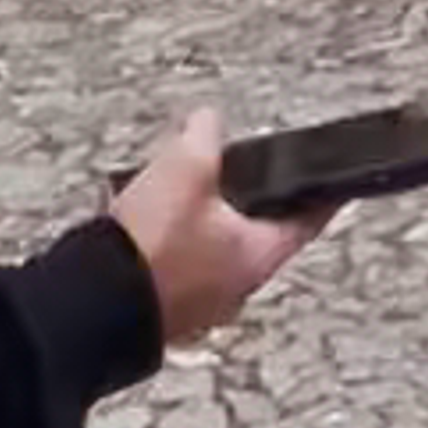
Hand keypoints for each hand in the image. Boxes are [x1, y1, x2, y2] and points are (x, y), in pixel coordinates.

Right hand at [111, 108, 318, 352]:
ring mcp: (198, 303)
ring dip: (199, 220)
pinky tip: (142, 215)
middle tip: (236, 172)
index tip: (334, 184)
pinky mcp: (164, 307)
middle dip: (242, 200)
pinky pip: (176, 264)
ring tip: (175, 186)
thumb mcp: (186, 166)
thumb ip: (204, 134)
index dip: (321, 196)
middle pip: (254, 234)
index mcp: (257, 257)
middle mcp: (235, 288)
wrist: (93, 300)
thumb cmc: (151, 246)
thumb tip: (208, 120)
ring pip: (212, 250)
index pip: (308, 221)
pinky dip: (167, 239)